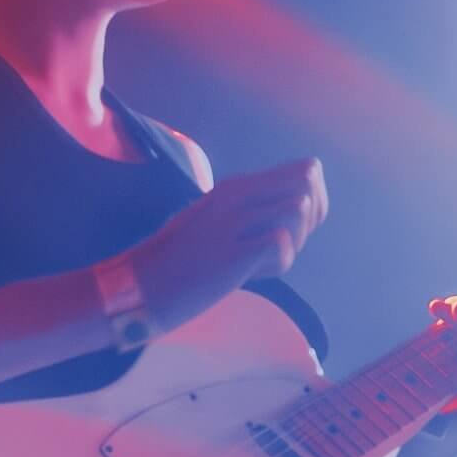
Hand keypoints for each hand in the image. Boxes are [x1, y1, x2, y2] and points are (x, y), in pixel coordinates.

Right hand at [128, 158, 328, 333]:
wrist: (142, 285)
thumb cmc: (183, 258)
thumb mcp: (220, 219)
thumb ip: (258, 208)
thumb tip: (305, 205)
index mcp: (238, 185)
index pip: (307, 171)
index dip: (315, 204)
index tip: (291, 230)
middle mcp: (237, 194)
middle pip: (308, 185)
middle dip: (308, 222)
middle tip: (281, 246)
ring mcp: (233, 221)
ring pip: (298, 213)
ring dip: (292, 245)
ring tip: (261, 261)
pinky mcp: (231, 252)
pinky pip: (281, 246)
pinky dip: (277, 265)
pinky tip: (252, 273)